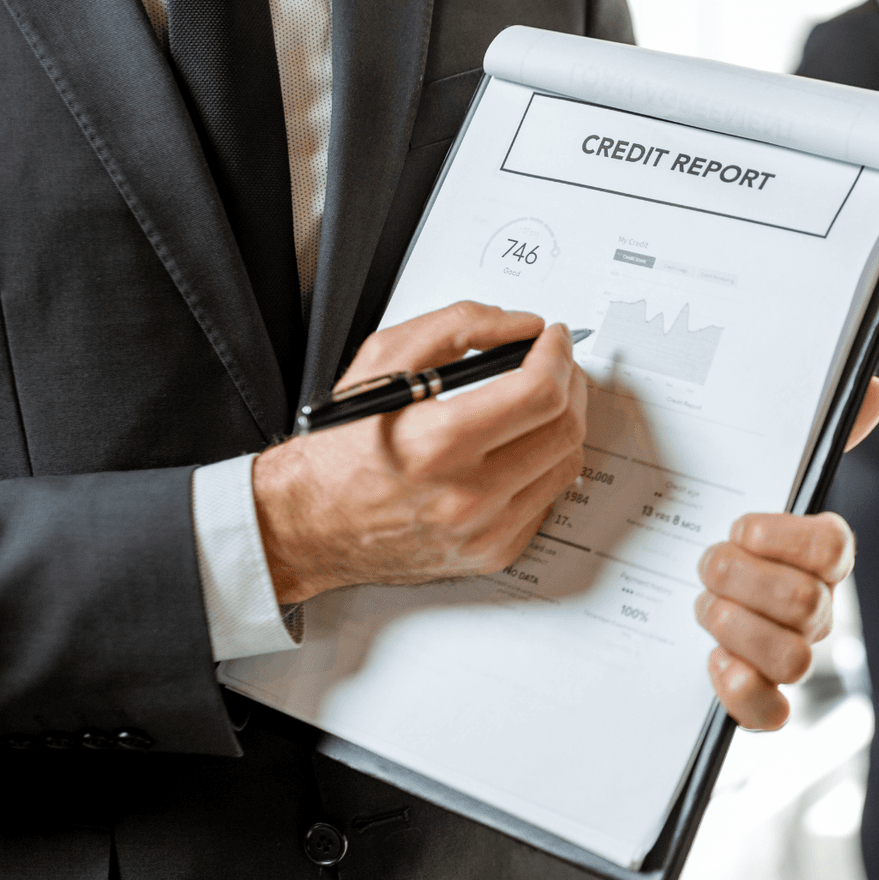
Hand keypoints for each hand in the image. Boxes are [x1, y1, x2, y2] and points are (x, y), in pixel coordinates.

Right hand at [253, 302, 586, 603]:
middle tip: (556, 362)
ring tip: (544, 398)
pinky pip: (547, 500)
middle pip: (563, 428)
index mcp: (437, 446)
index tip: (553, 338)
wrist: (308, 523)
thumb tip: (522, 326)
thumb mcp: (382, 362)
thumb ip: (457, 327)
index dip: (557, 356)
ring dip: (566, 419)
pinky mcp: (492, 553)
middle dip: (570, 382)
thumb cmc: (339, 446)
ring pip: (566, 464)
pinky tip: (523, 444)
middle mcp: (466, 497)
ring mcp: (484, 532)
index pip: (539, 395)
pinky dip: (545, 463)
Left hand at [691, 377, 878, 729]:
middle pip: (808, 606)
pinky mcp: (759, 697)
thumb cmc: (731, 525)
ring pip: (795, 659)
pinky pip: (773, 713)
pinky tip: (715, 664)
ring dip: (739, 629)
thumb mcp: (763, 474)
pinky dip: (744, 692)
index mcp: (823, 554)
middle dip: (746, 582)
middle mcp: (817, 607)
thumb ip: (823, 435)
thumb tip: (877, 390)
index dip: (787, 540)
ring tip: (704, 607)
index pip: (834, 549)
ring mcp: (791, 653)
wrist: (672, 575)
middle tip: (707, 563)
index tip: (740, 526)